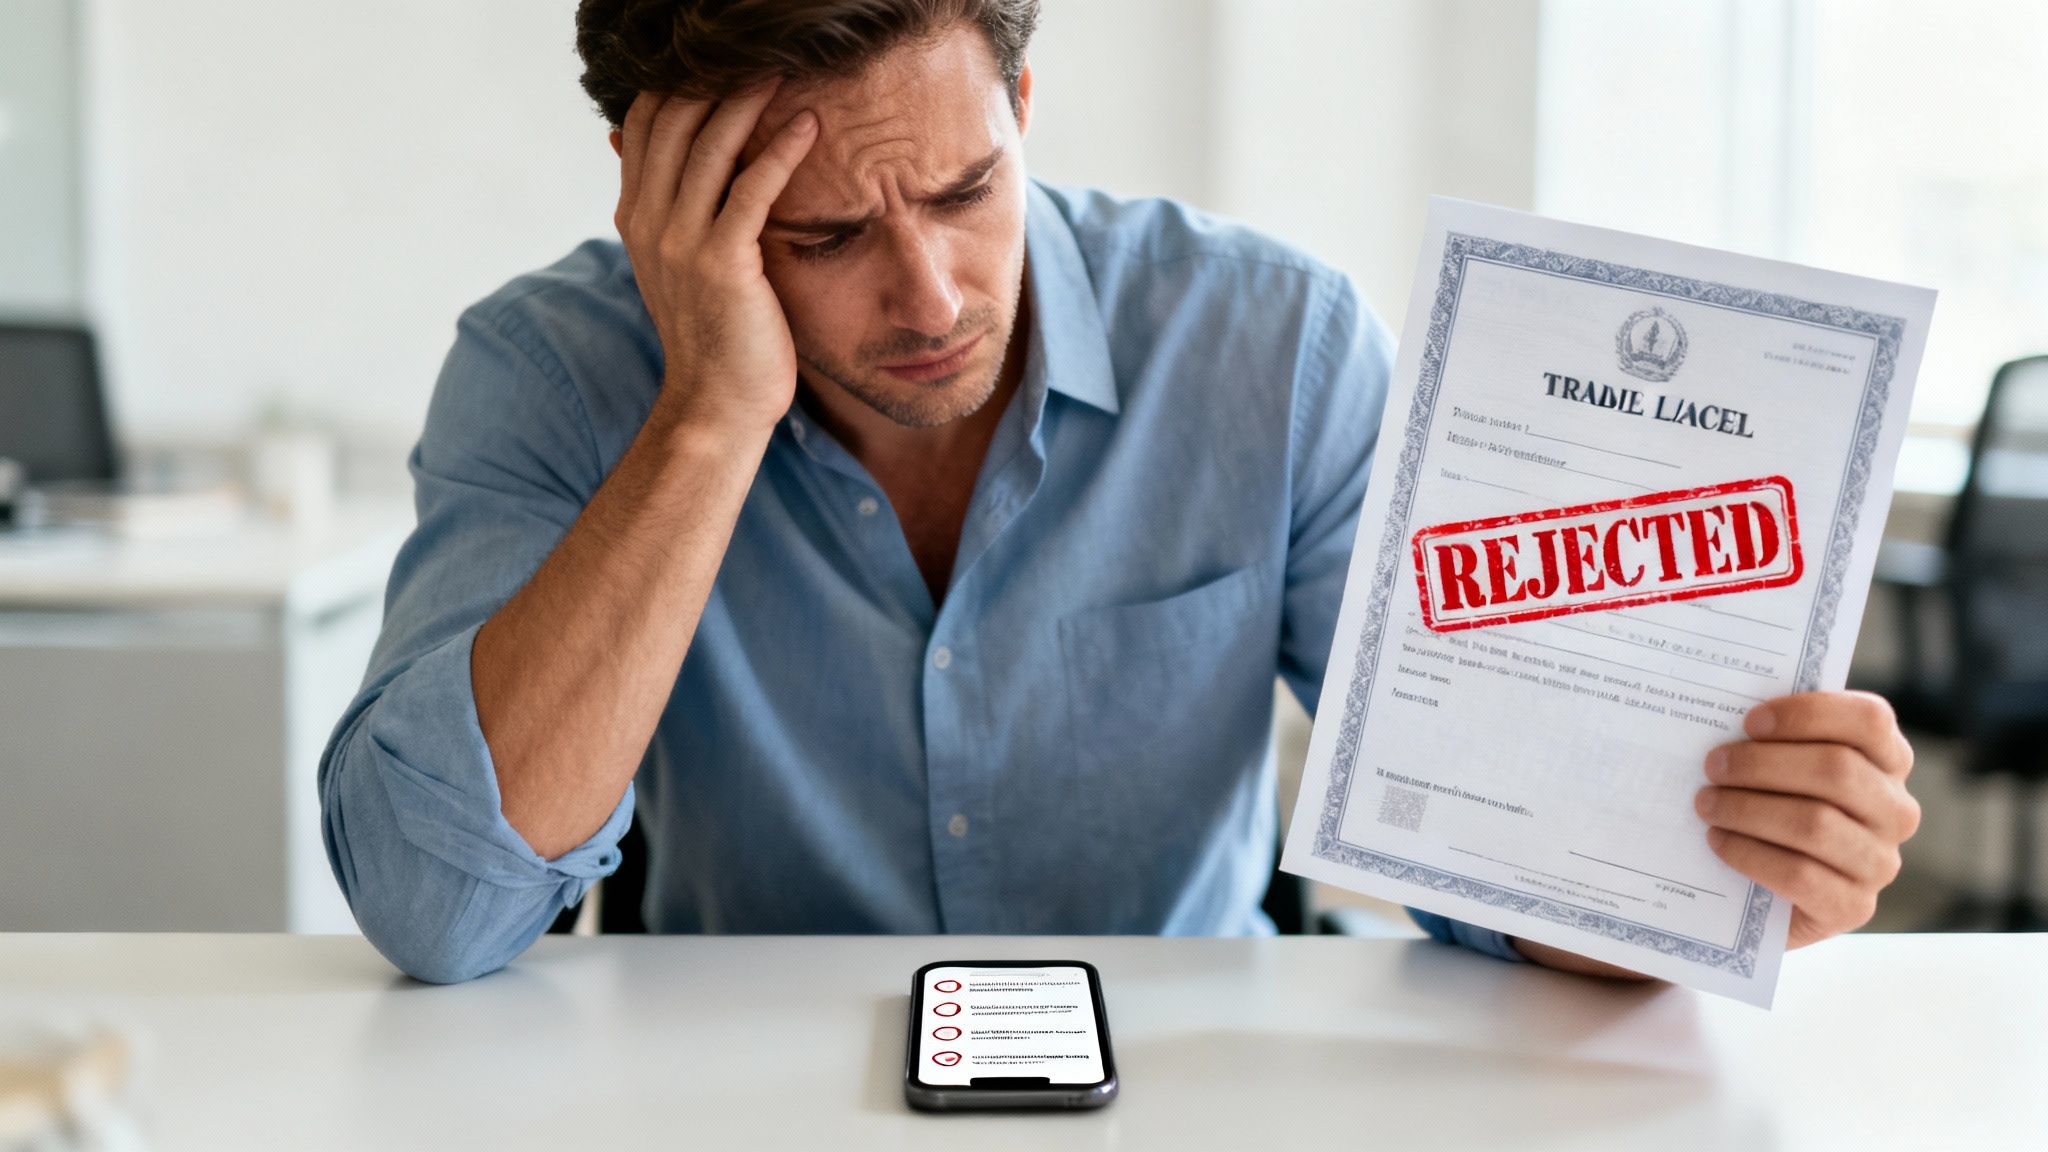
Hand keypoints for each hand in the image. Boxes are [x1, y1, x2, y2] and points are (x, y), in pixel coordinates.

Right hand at [612, 86, 818, 435]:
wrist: (716, 404)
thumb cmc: (713, 334)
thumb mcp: (677, 265)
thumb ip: (669, 209)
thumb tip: (646, 154)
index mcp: (634, 215)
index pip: (643, 123)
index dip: (675, 82)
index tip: (716, 59)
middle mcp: (648, 221)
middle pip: (672, 120)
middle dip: (714, 78)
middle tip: (759, 51)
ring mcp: (680, 242)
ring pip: (709, 145)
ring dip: (749, 101)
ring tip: (786, 70)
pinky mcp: (722, 263)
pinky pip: (751, 189)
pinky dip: (780, 151)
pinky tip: (809, 127)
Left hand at [1696, 689, 1920, 949]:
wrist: (1770, 894)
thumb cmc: (1774, 807)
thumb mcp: (1784, 769)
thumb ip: (1774, 739)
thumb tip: (1723, 717)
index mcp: (1887, 760)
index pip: (1869, 720)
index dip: (1808, 713)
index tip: (1750, 721)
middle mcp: (1895, 810)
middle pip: (1836, 770)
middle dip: (1762, 764)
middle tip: (1712, 765)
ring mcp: (1880, 861)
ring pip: (1815, 823)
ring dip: (1748, 809)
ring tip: (1706, 804)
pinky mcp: (1853, 906)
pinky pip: (1800, 875)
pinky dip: (1750, 854)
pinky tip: (1718, 842)